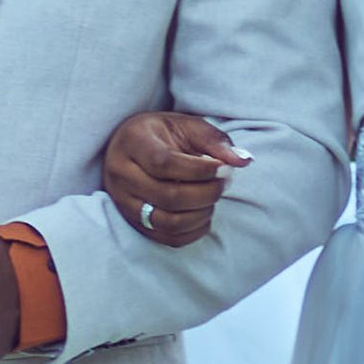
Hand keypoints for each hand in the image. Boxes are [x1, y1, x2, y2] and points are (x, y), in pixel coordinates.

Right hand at [102, 108, 251, 250]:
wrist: (132, 146)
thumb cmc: (163, 134)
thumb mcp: (188, 125)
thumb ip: (215, 141)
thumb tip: (242, 161)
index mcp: (133, 142)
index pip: (164, 164)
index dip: (199, 171)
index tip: (224, 168)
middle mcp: (121, 173)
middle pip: (168, 196)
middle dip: (207, 193)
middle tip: (225, 182)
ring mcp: (123, 201)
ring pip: (167, 221)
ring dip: (201, 213)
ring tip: (214, 196)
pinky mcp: (133, 222)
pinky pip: (167, 237)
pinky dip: (194, 230)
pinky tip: (205, 212)